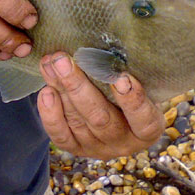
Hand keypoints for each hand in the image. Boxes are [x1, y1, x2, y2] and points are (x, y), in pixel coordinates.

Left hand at [37, 52, 164, 159]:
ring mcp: (97, 148)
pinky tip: (46, 91)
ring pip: (77, 121)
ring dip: (60, 90)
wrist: (118, 113)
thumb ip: (131, 72)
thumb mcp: (142, 83)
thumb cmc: (132, 89)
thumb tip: (112, 45)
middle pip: (100, 118)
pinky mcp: (76, 149)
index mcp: (147, 129)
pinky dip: (51, 114)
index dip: (133, 100)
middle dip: (78, 87)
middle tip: (63, 60)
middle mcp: (123, 143)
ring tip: (49, 64)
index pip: (143, 119)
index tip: (122, 77)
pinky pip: (61, 136)